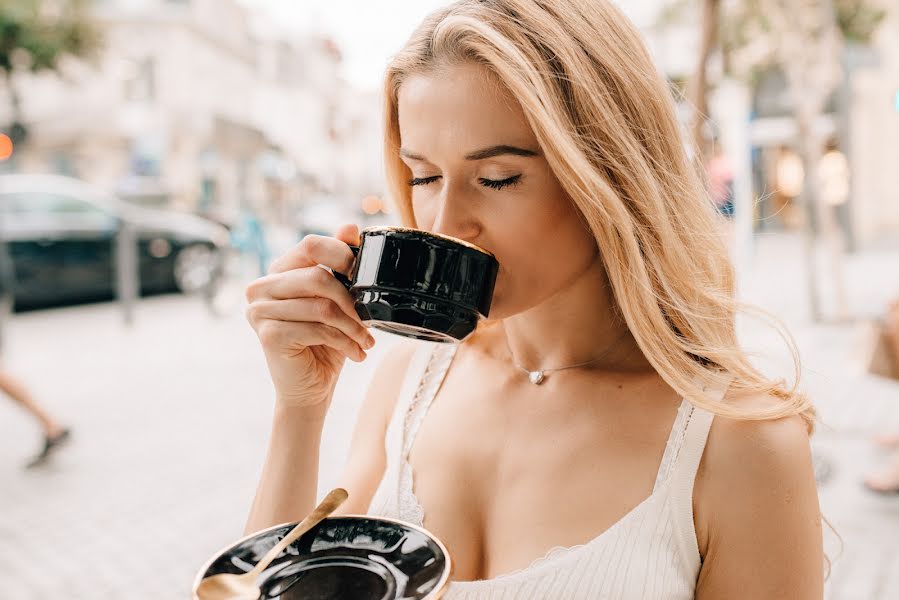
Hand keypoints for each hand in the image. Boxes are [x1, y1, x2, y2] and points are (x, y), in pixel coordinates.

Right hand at [245, 224, 375, 410]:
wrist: (310, 388)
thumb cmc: (325, 342)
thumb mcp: (338, 300)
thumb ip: (339, 263)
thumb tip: (350, 226)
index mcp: (279, 271)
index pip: (310, 245)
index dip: (342, 255)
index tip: (364, 277)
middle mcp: (261, 287)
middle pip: (317, 276)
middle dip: (352, 300)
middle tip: (370, 320)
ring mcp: (259, 311)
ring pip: (321, 305)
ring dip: (353, 326)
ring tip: (366, 341)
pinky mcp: (268, 335)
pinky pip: (318, 329)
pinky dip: (344, 342)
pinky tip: (356, 353)